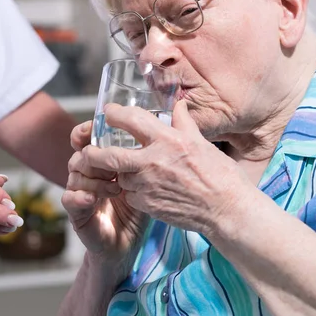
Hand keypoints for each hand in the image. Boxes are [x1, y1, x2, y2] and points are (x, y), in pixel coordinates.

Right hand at [62, 121, 149, 273]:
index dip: (89, 130)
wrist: (129, 246)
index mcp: (103, 161)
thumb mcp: (150, 176)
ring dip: (94, 177)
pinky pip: (69, 199)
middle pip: (81, 152)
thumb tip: (179, 111)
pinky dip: (79, 196)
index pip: (89, 138)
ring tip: (116, 186)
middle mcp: (89, 174)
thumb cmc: (140, 207)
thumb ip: (157, 149)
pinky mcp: (76, 213)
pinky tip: (93, 199)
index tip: (102, 127)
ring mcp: (80, 192)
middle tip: (116, 164)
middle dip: (96, 153)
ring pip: (74, 173)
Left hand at [80, 101, 251, 236]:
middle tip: (89, 150)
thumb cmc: (220, 175)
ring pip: (120, 177)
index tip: (108, 113)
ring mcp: (149, 186)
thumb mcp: (202, 143)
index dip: (114, 114)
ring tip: (129, 171)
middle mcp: (153, 162)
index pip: (131, 120)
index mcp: (168, 140)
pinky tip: (145, 189)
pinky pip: (131, 195)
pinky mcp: (148, 205)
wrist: (227, 210)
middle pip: (109, 156)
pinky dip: (133, 191)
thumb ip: (184, 123)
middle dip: (93, 152)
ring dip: (120, 173)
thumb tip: (178, 104)